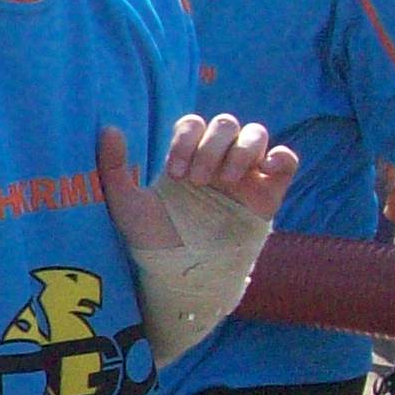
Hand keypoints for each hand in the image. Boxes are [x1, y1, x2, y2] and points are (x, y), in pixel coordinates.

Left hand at [100, 116, 295, 249]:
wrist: (182, 271)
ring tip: (224, 180)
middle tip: (197, 181)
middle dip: (210, 147)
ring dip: (240, 150)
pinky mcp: (268, 192)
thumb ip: (114, 167)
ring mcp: (244, 174)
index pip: (193, 124)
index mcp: (186, 157)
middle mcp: (216, 160)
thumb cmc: (154, 238)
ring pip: (256, 133)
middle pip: (225, 123)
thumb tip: (108, 129)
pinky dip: (281, 156)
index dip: (186, 139)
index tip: (175, 172)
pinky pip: (286, 160)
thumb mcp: (127, 204)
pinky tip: (264, 170)